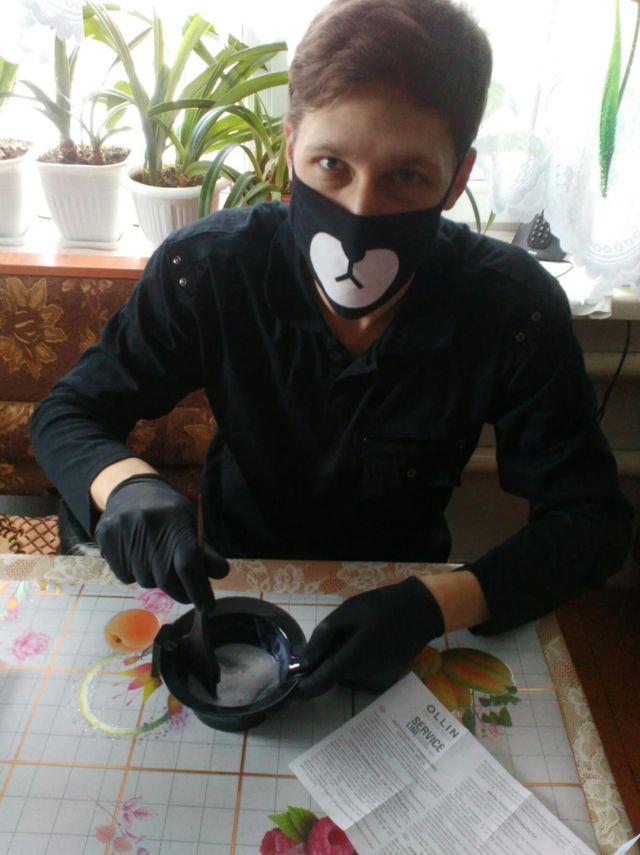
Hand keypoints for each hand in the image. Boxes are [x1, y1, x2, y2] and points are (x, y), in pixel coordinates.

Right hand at [95, 474, 227, 606]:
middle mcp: (148, 527)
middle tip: (184, 588)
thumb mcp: (191, 524)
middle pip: (166, 579)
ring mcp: (124, 533)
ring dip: (155, 579)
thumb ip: (206, 551)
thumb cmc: (168, 512)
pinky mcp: (106, 540)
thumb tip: (221, 573)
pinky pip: (125, 577)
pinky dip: (134, 573)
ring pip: (146, 581)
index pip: (189, 564)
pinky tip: (136, 554)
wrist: (131, 490)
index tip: (208, 607)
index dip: (199, 590)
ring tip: (154, 557)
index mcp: (175, 522)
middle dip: (179, 590)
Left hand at [297, 577, 443, 696]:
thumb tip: (301, 661)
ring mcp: (376, 683)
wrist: (420, 612)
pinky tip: (366, 644)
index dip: (299, 689)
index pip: (318, 685)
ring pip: (344, 678)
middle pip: (330, 679)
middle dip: (324, 664)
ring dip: (340, 663)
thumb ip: (322, 640)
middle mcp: (364, 679)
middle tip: (334, 637)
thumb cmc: (381, 608)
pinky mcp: (384, 682)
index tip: (285, 687)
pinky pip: (358, 677)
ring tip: (353, 637)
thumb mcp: (346, 615)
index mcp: (352, 661)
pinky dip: (354, 665)